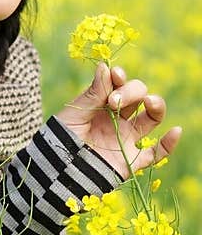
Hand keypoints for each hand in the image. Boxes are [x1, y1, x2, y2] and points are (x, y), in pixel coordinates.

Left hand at [55, 62, 181, 180]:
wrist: (59, 168)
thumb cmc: (62, 138)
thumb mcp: (74, 114)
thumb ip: (92, 94)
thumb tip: (105, 66)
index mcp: (102, 104)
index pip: (119, 84)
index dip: (120, 77)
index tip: (116, 75)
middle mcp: (118, 118)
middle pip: (138, 96)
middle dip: (131, 91)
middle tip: (114, 101)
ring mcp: (127, 137)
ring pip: (152, 117)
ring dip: (156, 105)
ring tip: (149, 101)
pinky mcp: (132, 159)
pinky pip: (157, 152)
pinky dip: (169, 143)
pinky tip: (176, 131)